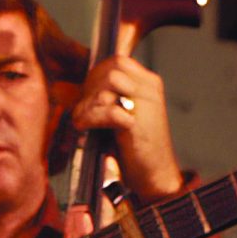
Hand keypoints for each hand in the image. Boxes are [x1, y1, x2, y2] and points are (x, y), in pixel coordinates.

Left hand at [70, 54, 183, 201]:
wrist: (156, 176)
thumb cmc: (137, 149)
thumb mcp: (126, 115)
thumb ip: (111, 98)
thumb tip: (80, 89)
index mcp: (148, 85)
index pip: (118, 61)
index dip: (96, 75)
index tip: (87, 96)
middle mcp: (150, 90)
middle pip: (111, 69)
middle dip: (91, 88)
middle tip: (83, 109)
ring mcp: (146, 105)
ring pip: (109, 83)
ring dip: (90, 102)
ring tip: (83, 120)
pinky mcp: (138, 124)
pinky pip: (108, 109)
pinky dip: (90, 118)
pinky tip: (83, 127)